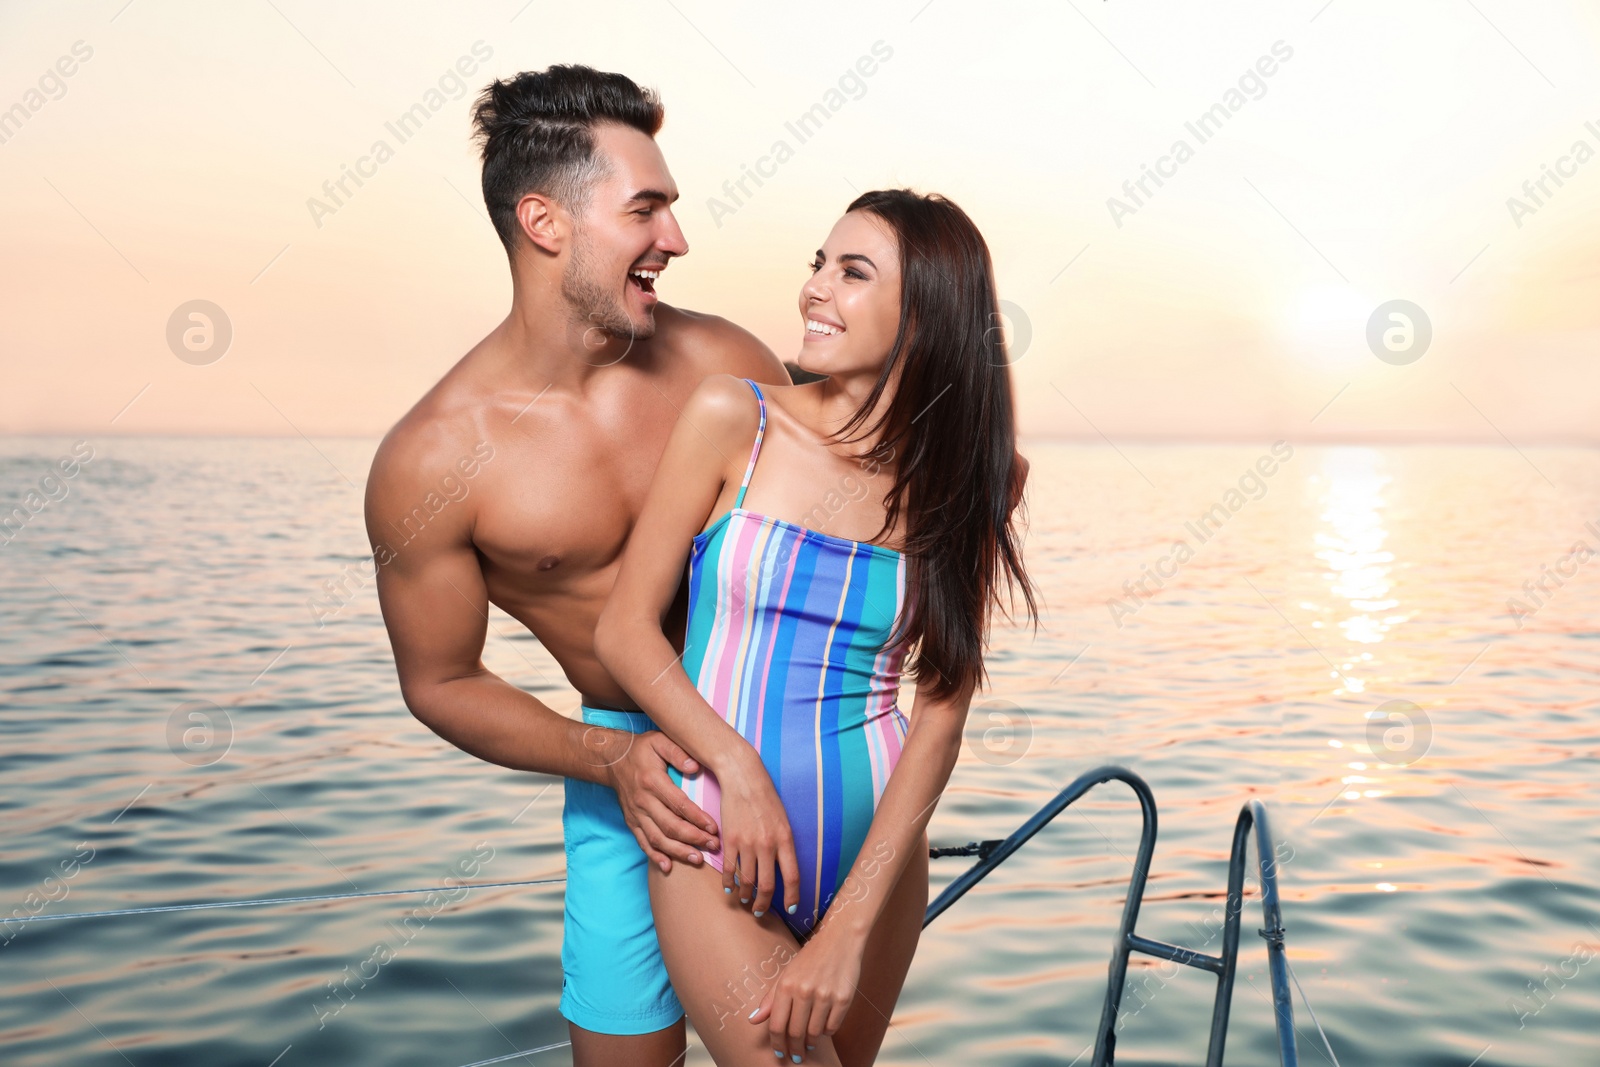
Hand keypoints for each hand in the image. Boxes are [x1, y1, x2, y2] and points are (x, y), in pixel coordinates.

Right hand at [606, 730, 719, 871]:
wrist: (611, 759)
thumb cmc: (642, 749)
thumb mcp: (660, 741)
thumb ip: (678, 753)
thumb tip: (695, 767)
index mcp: (652, 781)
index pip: (679, 804)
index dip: (697, 818)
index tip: (714, 828)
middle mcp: (643, 801)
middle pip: (670, 826)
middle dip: (693, 839)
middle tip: (713, 846)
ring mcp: (636, 814)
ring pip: (657, 839)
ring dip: (678, 852)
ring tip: (698, 859)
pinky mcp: (631, 822)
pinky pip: (642, 842)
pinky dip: (654, 856)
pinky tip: (668, 867)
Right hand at [713, 747, 799, 918]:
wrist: (744, 778)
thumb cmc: (766, 799)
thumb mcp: (784, 821)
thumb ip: (784, 845)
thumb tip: (782, 870)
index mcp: (786, 839)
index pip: (792, 877)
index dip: (792, 897)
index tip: (791, 910)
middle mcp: (767, 844)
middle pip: (768, 885)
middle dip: (764, 904)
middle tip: (761, 912)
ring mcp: (747, 843)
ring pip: (747, 881)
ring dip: (746, 896)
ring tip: (745, 901)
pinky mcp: (730, 840)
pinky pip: (730, 869)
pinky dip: (729, 883)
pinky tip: (729, 888)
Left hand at [749, 924, 863, 1061]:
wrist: (840, 938)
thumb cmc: (810, 958)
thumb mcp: (786, 974)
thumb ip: (770, 999)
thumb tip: (752, 1021)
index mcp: (786, 985)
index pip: (777, 1026)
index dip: (777, 1045)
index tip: (780, 1054)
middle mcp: (804, 991)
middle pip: (795, 1033)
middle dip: (794, 1050)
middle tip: (796, 1057)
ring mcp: (825, 995)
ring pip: (815, 1034)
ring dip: (811, 1043)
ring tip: (809, 1045)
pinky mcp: (844, 998)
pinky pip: (833, 1027)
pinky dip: (827, 1032)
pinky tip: (824, 1028)